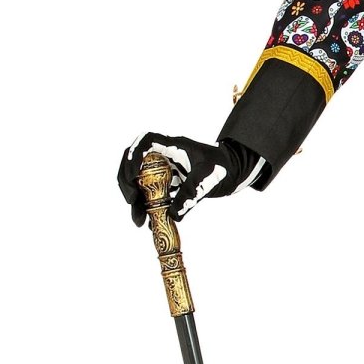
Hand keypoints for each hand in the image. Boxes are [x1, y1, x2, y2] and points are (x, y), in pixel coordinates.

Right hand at [117, 132, 266, 225]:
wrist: (234, 170)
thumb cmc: (222, 166)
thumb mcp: (208, 178)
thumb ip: (191, 194)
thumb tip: (172, 215)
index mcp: (174, 146)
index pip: (146, 141)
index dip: (134, 155)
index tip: (133, 175)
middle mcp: (165, 156)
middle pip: (135, 163)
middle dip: (128, 182)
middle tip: (132, 201)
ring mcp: (165, 170)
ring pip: (140, 182)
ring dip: (135, 200)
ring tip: (139, 221)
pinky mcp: (168, 184)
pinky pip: (150, 195)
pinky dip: (146, 208)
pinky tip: (149, 222)